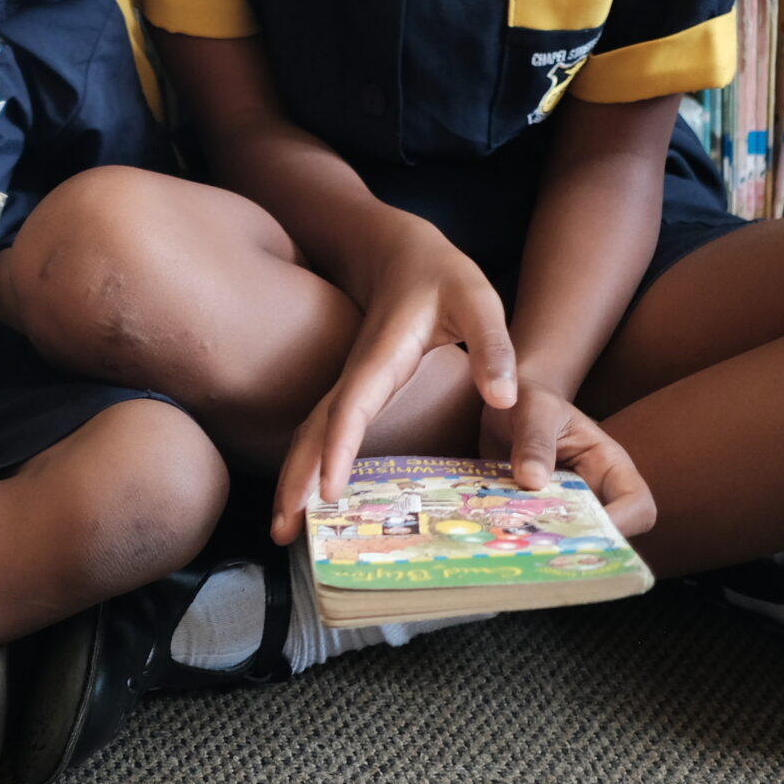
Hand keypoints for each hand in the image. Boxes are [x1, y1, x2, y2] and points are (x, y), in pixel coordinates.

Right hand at [271, 223, 516, 542]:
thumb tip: (503, 399)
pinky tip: (311, 498)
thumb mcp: (478, 299)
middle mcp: (356, 377)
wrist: (400, 251)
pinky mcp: (353, 393)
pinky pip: (323, 434)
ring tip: (283, 530)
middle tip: (280, 533)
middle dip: (292, 480)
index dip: (337, 450)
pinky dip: (307, 466)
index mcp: (383, 358)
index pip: (352, 409)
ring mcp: (349, 385)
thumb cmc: (441, 275)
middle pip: (312, 432)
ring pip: (309, 436)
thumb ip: (492, 346)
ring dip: (292, 480)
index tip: (327, 492)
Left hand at [479, 379, 655, 535]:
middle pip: (608, 534)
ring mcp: (567, 507)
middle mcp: (595, 491)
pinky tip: (502, 537)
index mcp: (609, 464)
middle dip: (580, 544)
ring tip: (520, 542)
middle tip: (544, 546)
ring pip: (573, 541)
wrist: (503, 404)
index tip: (583, 529)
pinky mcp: (540, 515)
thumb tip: (533, 482)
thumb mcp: (533, 409)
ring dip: (549, 545)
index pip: (638, 504)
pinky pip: (541, 537)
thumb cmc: (529, 399)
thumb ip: (535, 440)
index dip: (621, 523)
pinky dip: (526, 540)